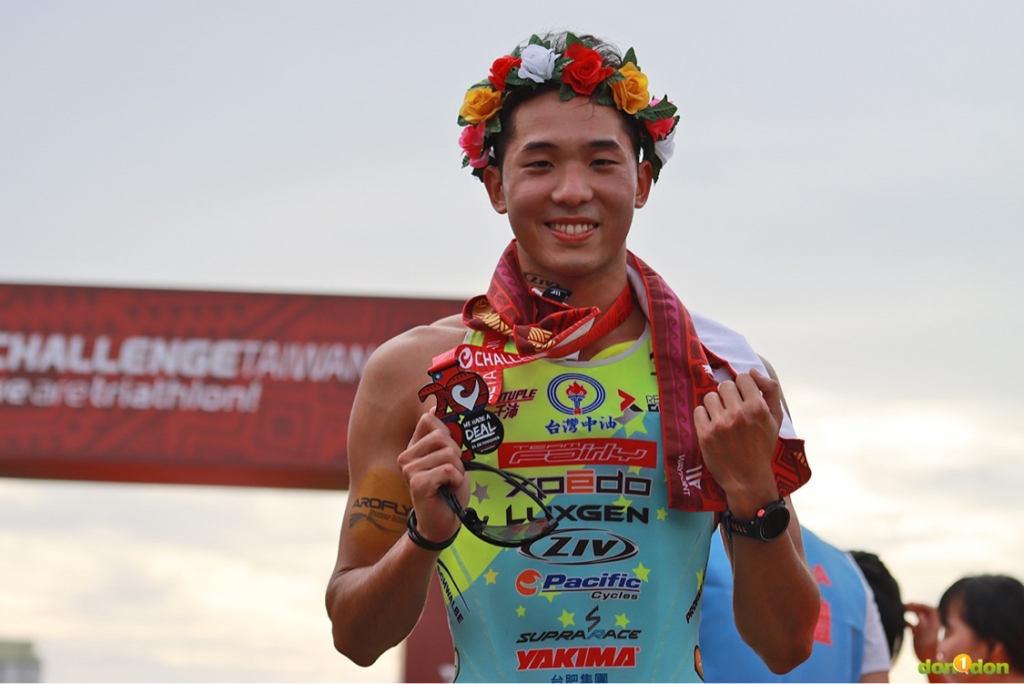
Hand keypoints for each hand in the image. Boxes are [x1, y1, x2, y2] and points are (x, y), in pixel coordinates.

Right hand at [396, 413, 468, 545]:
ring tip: (448, 484)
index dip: (448, 435)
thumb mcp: (449, 458)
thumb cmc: (447, 490)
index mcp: (413, 447)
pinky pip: (448, 470)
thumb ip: (443, 436)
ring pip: (449, 454)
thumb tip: (434, 409)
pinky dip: (456, 481)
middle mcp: (406, 456)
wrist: (442, 522)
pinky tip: (447, 491)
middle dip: (456, 457)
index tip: (449, 454)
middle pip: (442, 437)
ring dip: (458, 471)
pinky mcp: (416, 483)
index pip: (429, 420)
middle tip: (451, 475)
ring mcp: (409, 469)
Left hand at [694, 369, 781, 513]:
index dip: (742, 386)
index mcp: (758, 408)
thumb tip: (751, 370)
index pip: (743, 377)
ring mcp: (720, 424)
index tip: (742, 398)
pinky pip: (698, 410)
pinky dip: (704, 417)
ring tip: (722, 419)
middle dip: (728, 395)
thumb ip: (770, 390)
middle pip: (724, 385)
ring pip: (710, 396)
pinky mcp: (705, 434)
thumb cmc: (762, 447)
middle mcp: (739, 413)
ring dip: (715, 405)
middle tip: (732, 410)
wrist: (748, 479)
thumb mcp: (776, 419)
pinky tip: (712, 427)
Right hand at [905, 602, 940, 662]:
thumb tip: (920, 615)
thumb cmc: (928, 652)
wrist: (928, 662)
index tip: (911, 605)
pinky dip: (906, 621)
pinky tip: (901, 622)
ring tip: (901, 610)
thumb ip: (923, 626)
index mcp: (934, 625)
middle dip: (914, 607)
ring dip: (910, 612)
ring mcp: (924, 630)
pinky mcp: (918, 634)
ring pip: (918, 616)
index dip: (921, 605)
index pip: (931, 610)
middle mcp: (930, 626)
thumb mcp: (926, 639)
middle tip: (904, 606)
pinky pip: (912, 624)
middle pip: (924, 611)